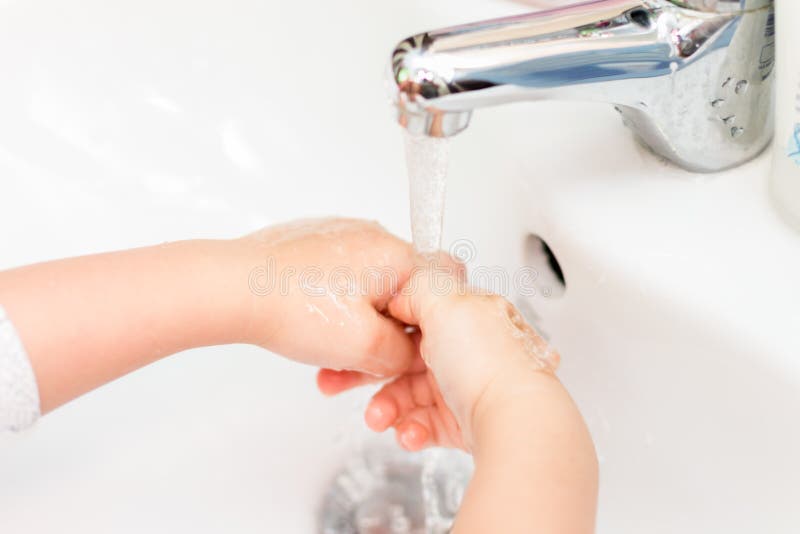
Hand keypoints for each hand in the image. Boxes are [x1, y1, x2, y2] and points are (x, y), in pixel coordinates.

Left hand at [234, 218, 459, 376]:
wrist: (229, 287)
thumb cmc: (293, 308)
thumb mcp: (365, 346)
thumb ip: (404, 355)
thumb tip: (412, 355)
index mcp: (397, 255)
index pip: (446, 283)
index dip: (434, 325)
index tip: (413, 352)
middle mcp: (373, 238)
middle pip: (402, 296)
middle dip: (386, 338)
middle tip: (360, 371)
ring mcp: (342, 239)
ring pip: (369, 295)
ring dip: (356, 333)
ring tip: (328, 365)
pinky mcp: (315, 247)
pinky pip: (341, 284)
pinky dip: (334, 314)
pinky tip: (310, 337)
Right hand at [318, 266, 559, 450]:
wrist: (512, 423)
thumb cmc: (488, 363)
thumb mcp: (446, 303)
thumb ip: (418, 286)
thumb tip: (401, 288)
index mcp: (469, 316)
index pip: (419, 314)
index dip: (385, 325)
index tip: (358, 336)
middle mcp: (470, 350)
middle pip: (407, 357)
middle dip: (373, 373)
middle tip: (341, 383)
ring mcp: (467, 387)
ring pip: (411, 394)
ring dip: (387, 407)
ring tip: (378, 419)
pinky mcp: (464, 422)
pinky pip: (425, 424)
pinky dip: (411, 430)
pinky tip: (408, 433)